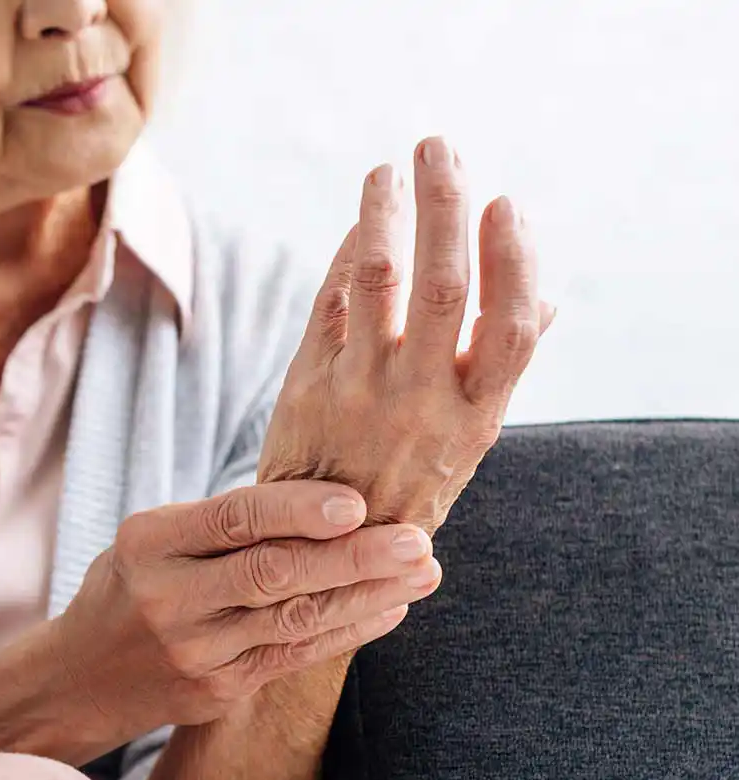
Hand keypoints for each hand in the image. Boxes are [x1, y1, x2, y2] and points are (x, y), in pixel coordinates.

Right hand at [49, 481, 440, 739]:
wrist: (79, 677)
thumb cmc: (133, 585)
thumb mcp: (153, 540)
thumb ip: (223, 524)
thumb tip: (329, 498)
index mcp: (150, 542)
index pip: (234, 519)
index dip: (298, 510)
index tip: (358, 502)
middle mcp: (168, 597)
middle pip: (273, 573)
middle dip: (354, 556)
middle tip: (417, 539)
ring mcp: (193, 650)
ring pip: (294, 619)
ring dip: (367, 594)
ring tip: (423, 572)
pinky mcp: (216, 690)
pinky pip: (293, 657)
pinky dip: (347, 630)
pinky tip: (389, 609)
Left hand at [257, 136, 555, 533]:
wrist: (324, 551)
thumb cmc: (406, 487)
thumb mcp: (469, 445)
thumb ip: (501, 372)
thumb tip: (551, 301)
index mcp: (476, 416)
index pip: (512, 325)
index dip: (515, 259)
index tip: (509, 204)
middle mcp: (421, 401)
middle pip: (445, 285)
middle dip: (447, 205)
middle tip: (442, 148)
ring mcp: (360, 392)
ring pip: (378, 280)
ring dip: (385, 212)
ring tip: (389, 168)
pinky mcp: (308, 386)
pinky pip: (329, 302)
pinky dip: (343, 255)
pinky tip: (356, 222)